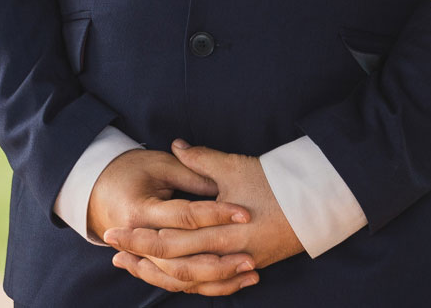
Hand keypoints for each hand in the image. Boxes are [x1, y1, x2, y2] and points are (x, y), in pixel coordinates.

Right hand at [90, 147, 257, 294]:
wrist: (97, 188)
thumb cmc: (131, 170)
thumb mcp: (160, 165)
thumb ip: (192, 172)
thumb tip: (224, 185)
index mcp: (140, 211)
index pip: (184, 217)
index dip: (216, 214)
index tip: (244, 213)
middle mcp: (140, 241)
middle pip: (181, 260)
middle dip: (219, 260)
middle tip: (251, 256)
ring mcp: (142, 258)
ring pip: (181, 279)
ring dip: (217, 278)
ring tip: (250, 271)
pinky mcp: (151, 265)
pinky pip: (178, 283)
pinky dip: (206, 285)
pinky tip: (235, 281)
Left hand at [103, 140, 302, 294]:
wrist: (316, 202)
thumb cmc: (275, 182)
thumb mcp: (236, 166)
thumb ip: (201, 159)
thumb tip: (176, 145)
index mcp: (220, 228)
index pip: (170, 238)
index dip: (139, 236)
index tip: (114, 230)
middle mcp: (227, 252)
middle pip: (175, 263)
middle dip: (141, 257)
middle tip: (113, 249)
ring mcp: (238, 264)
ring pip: (191, 280)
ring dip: (160, 274)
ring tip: (134, 266)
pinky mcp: (247, 268)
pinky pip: (212, 284)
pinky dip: (189, 283)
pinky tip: (169, 276)